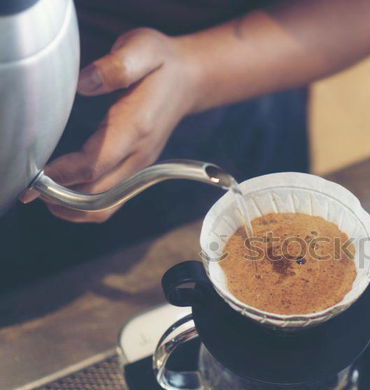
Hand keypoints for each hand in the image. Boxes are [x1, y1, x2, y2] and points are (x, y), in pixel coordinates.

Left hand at [21, 28, 199, 222]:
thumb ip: (116, 65)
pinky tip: (62, 190)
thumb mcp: (142, 48)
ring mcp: (140, 166)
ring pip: (105, 206)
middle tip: (27, 188)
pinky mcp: (137, 170)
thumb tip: (84, 83)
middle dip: (61, 197)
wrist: (190, 79)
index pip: (95, 164)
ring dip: (72, 208)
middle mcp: (139, 154)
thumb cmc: (162, 62)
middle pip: (98, 196)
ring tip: (42, 194)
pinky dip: (84, 204)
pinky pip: (110, 200)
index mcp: (136, 128)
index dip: (63, 174)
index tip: (35, 172)